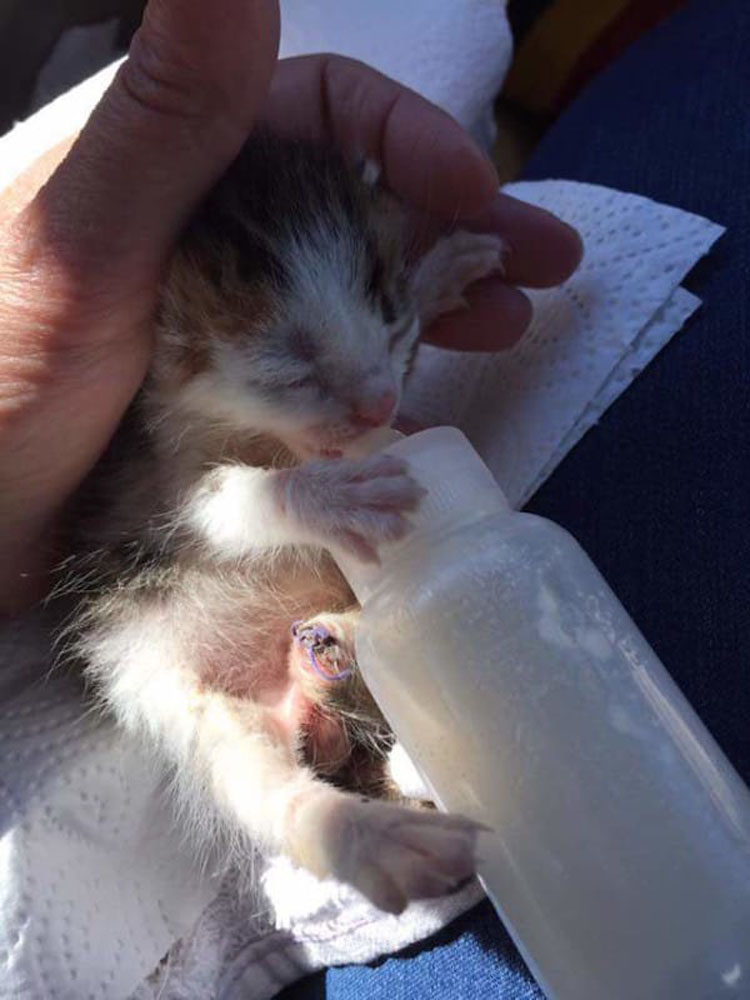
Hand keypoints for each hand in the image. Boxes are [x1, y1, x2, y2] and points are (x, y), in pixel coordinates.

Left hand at [0, 0, 581, 612]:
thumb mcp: (85, 241)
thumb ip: (173, 113)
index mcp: (179, 164)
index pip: (325, 114)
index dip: (412, 141)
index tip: (477, 195)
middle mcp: (212, 232)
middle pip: (361, 204)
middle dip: (458, 228)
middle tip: (543, 263)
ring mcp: (226, 319)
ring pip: (354, 290)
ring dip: (438, 301)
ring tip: (508, 322)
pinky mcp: (230, 396)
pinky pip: (328, 374)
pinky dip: (384, 377)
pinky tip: (428, 395)